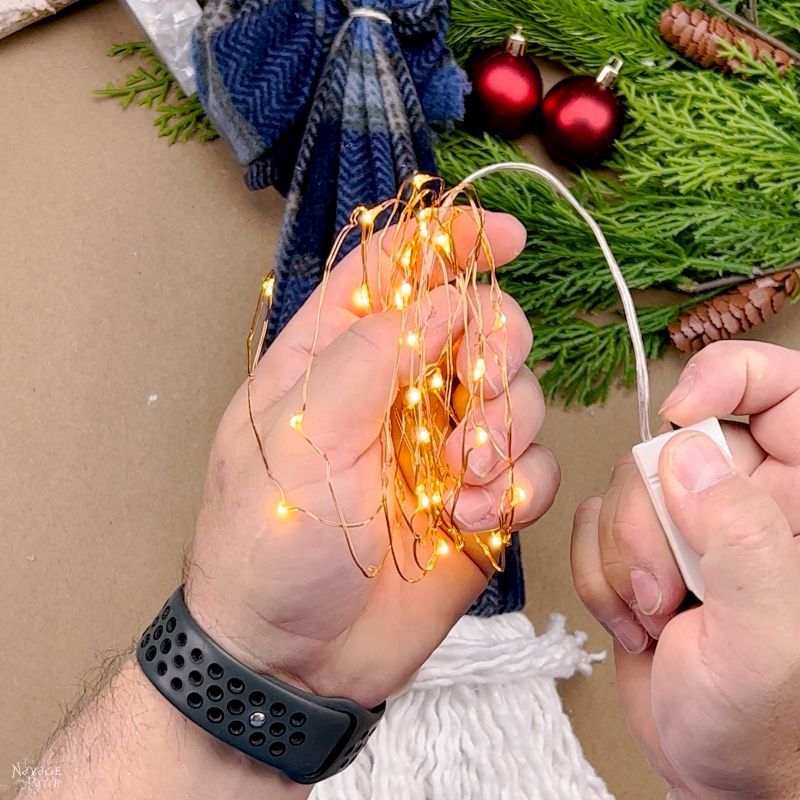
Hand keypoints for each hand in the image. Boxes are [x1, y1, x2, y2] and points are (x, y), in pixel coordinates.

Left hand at [185, 211, 559, 709]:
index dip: (451, 238)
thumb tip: (448, 301)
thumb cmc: (270, 542)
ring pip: (517, 393)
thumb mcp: (301, 433)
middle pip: (478, 323)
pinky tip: (477, 516)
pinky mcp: (477, 499)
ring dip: (505, 429)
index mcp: (336, 357)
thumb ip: (374, 353)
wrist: (294, 658)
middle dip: (494, 349)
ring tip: (462, 481)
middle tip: (473, 394)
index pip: (397, 269)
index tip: (507, 234)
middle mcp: (396, 391)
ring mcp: (440, 446)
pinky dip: (518, 485)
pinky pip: (532, 466)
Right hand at [571, 341, 799, 799]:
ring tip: (659, 613)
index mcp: (799, 501)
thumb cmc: (763, 718)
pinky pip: (590, 522)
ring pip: (623, 485)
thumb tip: (686, 452)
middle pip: (671, 444)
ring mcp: (685, 522)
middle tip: (670, 583)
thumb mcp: (767, 634)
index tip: (683, 417)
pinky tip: (636, 620)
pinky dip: (597, 576)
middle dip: (651, 518)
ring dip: (623, 558)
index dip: (728, 378)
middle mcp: (744, 500)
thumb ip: (741, 538)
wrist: (711, 765)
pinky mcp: (637, 545)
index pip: (779, 390)